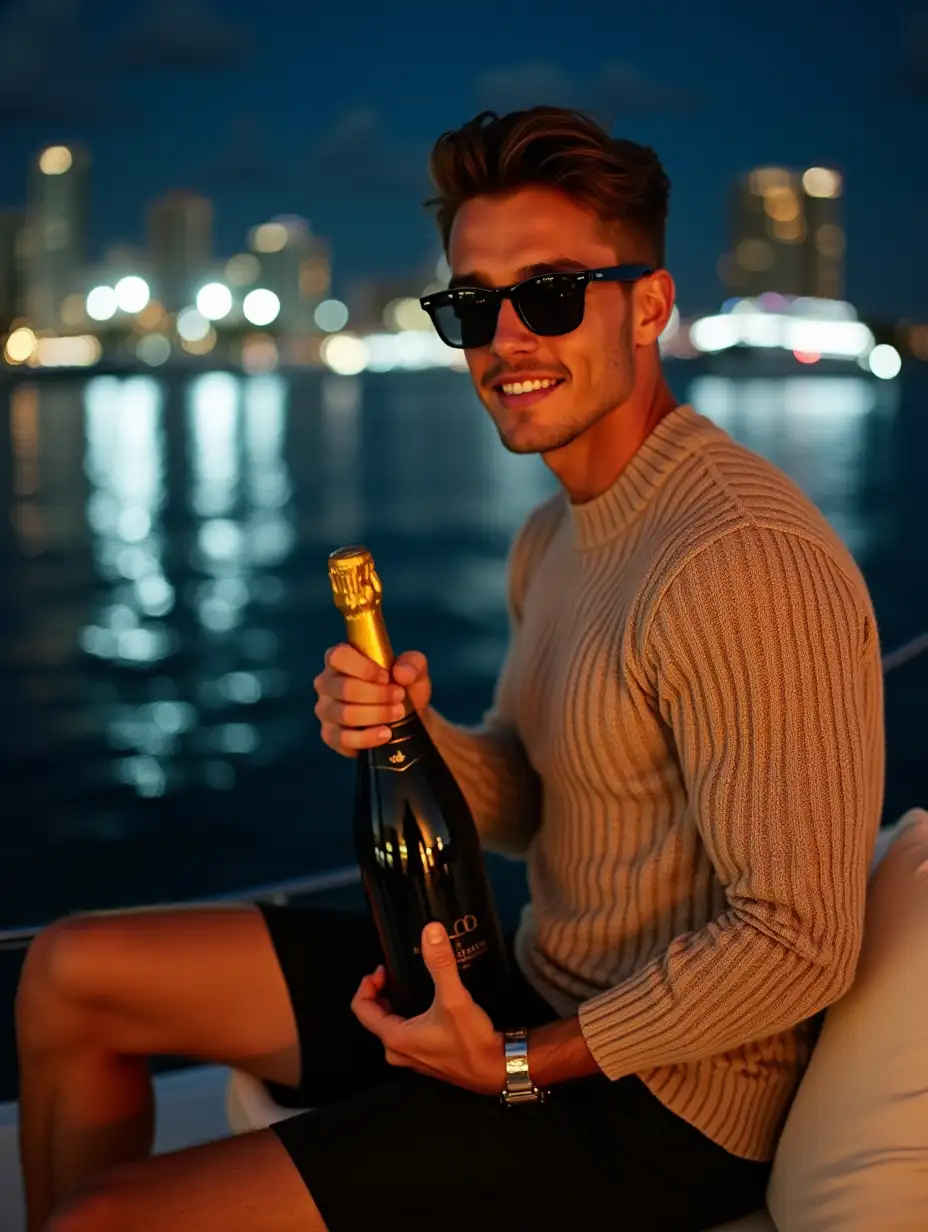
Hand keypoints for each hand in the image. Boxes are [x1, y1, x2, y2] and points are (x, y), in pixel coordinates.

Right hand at [313, 645, 431, 756]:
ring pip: (345, 714)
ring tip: (398, 713)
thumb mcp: (415, 669)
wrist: (408, 720)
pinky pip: (343, 739)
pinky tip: (386, 733)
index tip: (387, 677)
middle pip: (345, 688)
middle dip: (378, 694)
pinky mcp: (330, 735)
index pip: (339, 656)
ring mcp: (326, 710)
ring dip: (377, 714)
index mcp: (341, 659)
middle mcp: (327, 683)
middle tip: (399, 697)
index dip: (364, 667)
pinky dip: (368, 737)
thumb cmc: (404, 687)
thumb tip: (401, 673)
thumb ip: (413, 663)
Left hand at [351, 922, 504, 1095]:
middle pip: (374, 1017)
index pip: (361, 1009)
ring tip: (407, 984)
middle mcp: (397, 1052)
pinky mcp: (427, 1058)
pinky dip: (406, 1015)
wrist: (497, 1069)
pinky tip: (424, 1003)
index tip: (383, 968)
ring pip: (390, 1026)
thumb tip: (430, 930)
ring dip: (394, 1004)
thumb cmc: (471, 1040)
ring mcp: (412, 1058)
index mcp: (395, 1038)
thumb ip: (441, 964)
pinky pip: (405, 1033)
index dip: (367, 985)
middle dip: (380, 992)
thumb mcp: (455, 998)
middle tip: (394, 973)